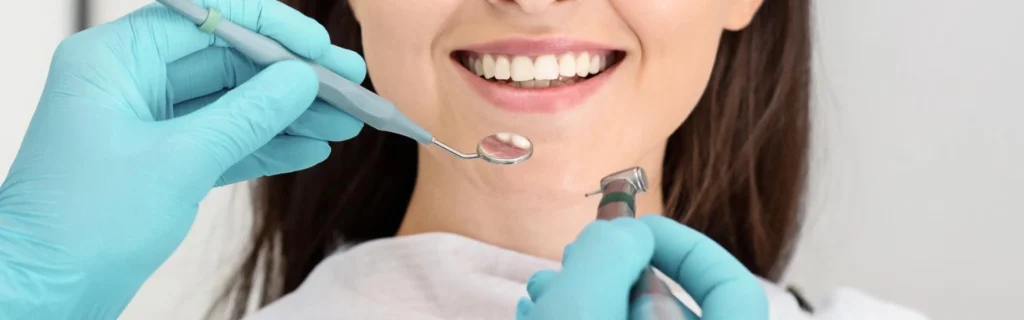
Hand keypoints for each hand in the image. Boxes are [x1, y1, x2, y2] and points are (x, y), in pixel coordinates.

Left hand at [0, 1, 364, 317]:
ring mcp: (146, 122)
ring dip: (288, 115)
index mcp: (115, 60)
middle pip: (227, 61)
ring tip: (345, 122)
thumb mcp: (180, 161)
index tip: (322, 50)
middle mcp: (129, 81)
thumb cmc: (86, 224)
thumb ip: (248, 115)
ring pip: (232, 104)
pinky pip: (223, 141)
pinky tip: (311, 149)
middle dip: (291, 78)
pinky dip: (265, 146)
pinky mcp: (160, 162)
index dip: (272, 29)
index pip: (207, 18)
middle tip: (350, 86)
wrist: (44, 295)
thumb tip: (302, 80)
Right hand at [517, 216, 768, 319]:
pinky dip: (579, 317)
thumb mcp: (583, 313)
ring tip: (543, 287)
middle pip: (672, 306)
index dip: (688, 247)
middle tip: (574, 257)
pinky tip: (539, 310)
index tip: (638, 230)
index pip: (734, 288)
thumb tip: (622, 232)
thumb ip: (609, 257)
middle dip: (616, 270)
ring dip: (588, 293)